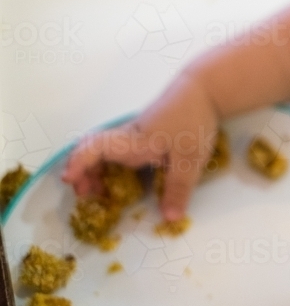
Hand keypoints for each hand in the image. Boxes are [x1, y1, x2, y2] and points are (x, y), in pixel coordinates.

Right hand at [60, 75, 218, 221]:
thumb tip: (169, 218)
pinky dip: (108, 163)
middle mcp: (128, 137)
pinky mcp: (143, 133)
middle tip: (86, 195)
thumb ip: (178, 188)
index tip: (70, 179)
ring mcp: (134, 134)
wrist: (204, 88)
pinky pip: (116, 148)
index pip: (95, 148)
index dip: (79, 163)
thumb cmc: (193, 118)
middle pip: (92, 151)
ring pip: (102, 149)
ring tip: (99, 191)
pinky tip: (121, 176)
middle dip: (83, 173)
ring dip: (94, 169)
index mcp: (134, 141)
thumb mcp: (190, 157)